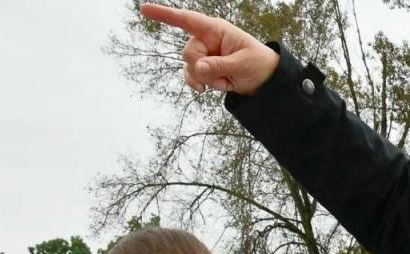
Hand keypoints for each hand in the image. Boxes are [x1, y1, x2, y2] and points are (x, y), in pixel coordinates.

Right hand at [140, 3, 279, 94]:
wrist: (265, 80)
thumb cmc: (257, 63)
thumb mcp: (241, 64)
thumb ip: (219, 65)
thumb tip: (197, 68)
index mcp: (216, 30)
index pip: (187, 20)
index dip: (165, 14)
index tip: (144, 8)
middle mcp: (206, 39)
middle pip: (188, 53)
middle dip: (202, 68)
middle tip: (224, 75)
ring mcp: (204, 54)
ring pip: (189, 67)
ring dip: (206, 79)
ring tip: (226, 81)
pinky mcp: (203, 68)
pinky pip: (190, 76)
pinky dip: (198, 84)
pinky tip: (206, 90)